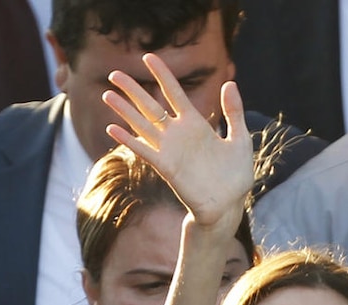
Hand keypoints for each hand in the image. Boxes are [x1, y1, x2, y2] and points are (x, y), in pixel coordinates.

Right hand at [102, 53, 252, 231]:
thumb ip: (233, 112)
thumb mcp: (240, 139)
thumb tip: (230, 83)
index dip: (162, 75)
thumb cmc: (235, 175)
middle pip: (150, 107)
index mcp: (196, 124)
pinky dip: (129, 140)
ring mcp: (170, 151)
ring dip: (124, 111)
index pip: (174, 93)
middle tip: (114, 74)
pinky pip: (144, 151)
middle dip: (133, 90)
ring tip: (107, 95)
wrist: (229, 204)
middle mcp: (178, 135)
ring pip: (142, 125)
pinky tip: (113, 129)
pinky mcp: (166, 168)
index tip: (148, 57)